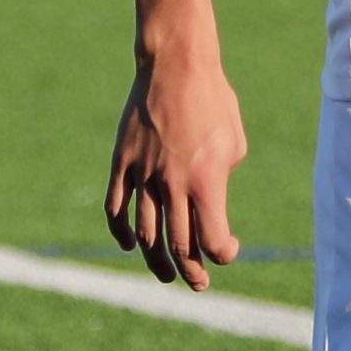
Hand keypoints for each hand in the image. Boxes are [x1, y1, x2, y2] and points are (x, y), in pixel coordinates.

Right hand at [105, 43, 248, 288]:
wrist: (177, 67)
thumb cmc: (216, 104)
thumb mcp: (234, 146)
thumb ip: (220, 182)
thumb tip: (210, 205)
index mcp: (207, 181)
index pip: (211, 239)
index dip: (221, 255)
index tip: (228, 251)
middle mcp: (173, 183)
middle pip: (178, 244)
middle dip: (191, 271)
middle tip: (199, 283)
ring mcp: (143, 174)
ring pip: (145, 233)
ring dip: (156, 261)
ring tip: (166, 276)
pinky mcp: (122, 163)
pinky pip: (116, 208)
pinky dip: (122, 232)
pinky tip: (131, 246)